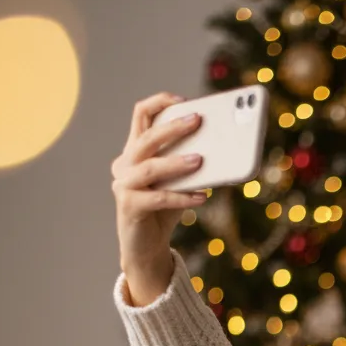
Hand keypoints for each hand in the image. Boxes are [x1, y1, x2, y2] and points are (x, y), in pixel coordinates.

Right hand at [110, 91, 205, 286]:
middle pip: (146, 138)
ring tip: (200, 160)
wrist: (146, 246)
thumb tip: (222, 151)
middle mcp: (124, 164)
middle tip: (198, 120)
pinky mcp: (129, 206)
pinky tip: (201, 197)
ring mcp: (123, 185)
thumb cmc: (164, 210)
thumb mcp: (178, 182)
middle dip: (173, 127)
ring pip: (150, 167)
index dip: (160, 103)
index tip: (184, 100)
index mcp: (134, 151)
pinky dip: (181, 197)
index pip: (141, 115)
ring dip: (176, 162)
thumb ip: (190, 165)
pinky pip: (158, 198)